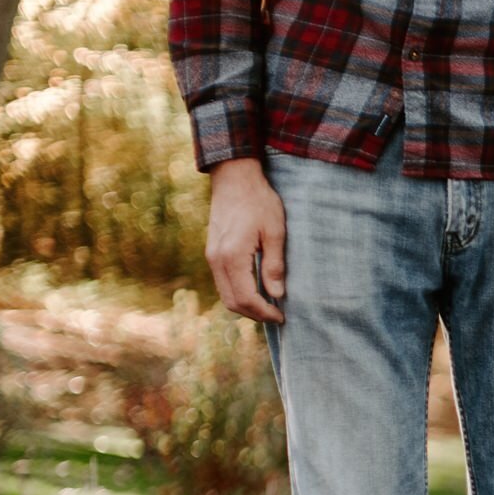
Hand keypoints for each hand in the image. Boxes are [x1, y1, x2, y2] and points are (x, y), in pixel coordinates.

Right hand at [207, 158, 287, 323]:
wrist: (234, 178)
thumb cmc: (259, 202)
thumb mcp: (275, 232)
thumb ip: (274, 265)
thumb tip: (277, 294)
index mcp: (232, 256)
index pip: (246, 298)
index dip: (264, 312)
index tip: (282, 316)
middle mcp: (216, 260)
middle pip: (232, 301)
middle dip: (255, 314)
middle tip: (277, 316)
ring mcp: (211, 256)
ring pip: (225, 294)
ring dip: (246, 305)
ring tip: (269, 306)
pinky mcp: (213, 252)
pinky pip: (223, 282)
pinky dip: (238, 293)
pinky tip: (257, 291)